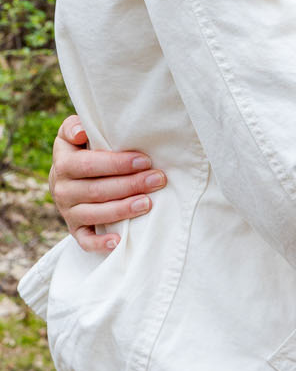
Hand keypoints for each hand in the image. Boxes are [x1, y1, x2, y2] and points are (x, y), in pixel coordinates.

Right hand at [49, 115, 166, 252]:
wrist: (66, 175)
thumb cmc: (80, 148)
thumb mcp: (72, 133)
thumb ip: (75, 127)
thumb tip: (81, 131)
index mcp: (63, 163)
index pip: (89, 165)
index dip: (117, 163)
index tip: (144, 160)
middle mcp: (61, 189)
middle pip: (97, 190)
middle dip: (131, 185)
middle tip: (158, 179)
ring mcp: (67, 211)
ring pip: (95, 214)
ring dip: (123, 209)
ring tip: (148, 203)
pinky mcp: (74, 229)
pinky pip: (85, 240)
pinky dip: (100, 243)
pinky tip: (119, 240)